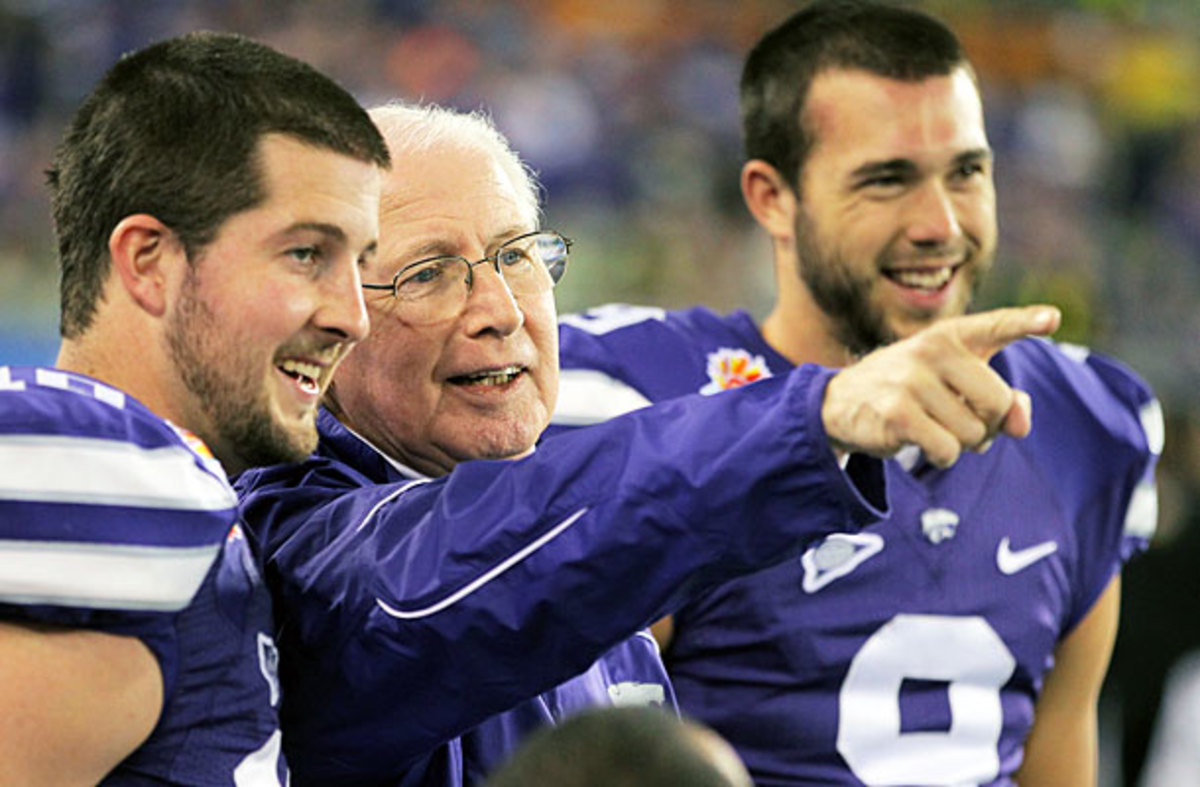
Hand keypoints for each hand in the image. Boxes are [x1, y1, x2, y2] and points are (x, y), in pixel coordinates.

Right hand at [822, 305, 1060, 467]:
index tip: (1051, 319)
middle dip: (986, 424)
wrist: (840, 403)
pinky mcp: (896, 411)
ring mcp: (911, 379)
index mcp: (950, 335)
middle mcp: (931, 350)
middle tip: (960, 420)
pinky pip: (947, 450)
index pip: (995, 325)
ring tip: (932, 427)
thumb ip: (1000, 402)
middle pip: (997, 402)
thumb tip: (1021, 424)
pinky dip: (941, 456)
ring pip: (973, 433)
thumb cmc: (910, 393)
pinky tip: (919, 440)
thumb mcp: (955, 388)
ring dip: (959, 443)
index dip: (1026, 322)